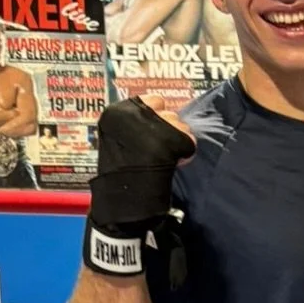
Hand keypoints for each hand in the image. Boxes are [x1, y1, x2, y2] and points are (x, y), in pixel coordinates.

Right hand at [84, 99, 194, 278]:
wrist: (122, 203)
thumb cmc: (122, 174)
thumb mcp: (121, 142)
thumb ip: (141, 125)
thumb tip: (167, 110)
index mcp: (115, 113)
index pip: (153, 99)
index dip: (160, 117)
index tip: (156, 134)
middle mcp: (131, 115)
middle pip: (170, 113)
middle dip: (172, 131)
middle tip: (161, 152)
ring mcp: (149, 129)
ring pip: (181, 126)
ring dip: (180, 142)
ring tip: (166, 159)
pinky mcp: (164, 144)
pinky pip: (188, 141)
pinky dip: (186, 153)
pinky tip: (175, 164)